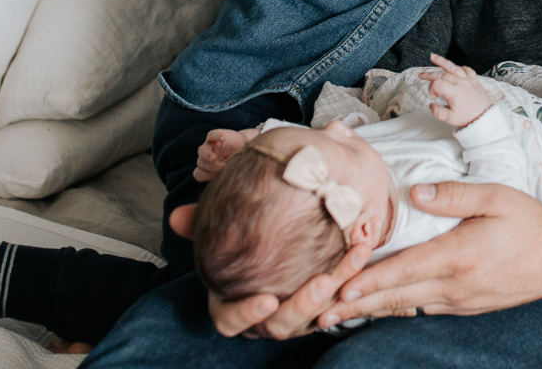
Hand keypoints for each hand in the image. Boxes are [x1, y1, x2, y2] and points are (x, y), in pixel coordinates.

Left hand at [193, 127, 258, 182]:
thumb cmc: (238, 163)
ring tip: (213, 158)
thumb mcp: (233, 173)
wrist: (247, 146)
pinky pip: (212, 135)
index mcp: (207, 168)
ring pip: (202, 151)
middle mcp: (206, 157)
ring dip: (207, 155)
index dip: (206, 175)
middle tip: (224, 167)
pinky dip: (216, 136)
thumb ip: (226, 179)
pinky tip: (221, 138)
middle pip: (200, 163)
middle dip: (211, 167)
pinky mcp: (216, 135)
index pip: (198, 174)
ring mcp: (210, 145)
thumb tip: (226, 192)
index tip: (218, 176)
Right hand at [205, 240, 374, 338]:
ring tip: (352, 259)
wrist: (280, 228)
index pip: (230, 321)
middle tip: (323, 282)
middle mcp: (264, 314)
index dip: (246, 315)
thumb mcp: (223, 227)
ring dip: (337, 287)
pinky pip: (341, 296)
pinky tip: (363, 250)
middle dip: (304, 305)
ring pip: (317, 313)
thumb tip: (179, 217)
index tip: (266, 299)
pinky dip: (354, 274)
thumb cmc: (242, 236)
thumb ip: (202, 223)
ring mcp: (295, 312)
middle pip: (281, 324)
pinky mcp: (324, 300)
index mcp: (234, 301)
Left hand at [313, 181, 541, 326]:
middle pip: (396, 297)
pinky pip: (425, 308)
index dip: (368, 281)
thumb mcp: (496, 197)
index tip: (338, 288)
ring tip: (339, 316)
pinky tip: (382, 308)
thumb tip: (415, 192)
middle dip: (356, 305)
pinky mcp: (467, 306)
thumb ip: (454, 194)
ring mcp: (461, 300)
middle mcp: (455, 285)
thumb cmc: (530, 221)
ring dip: (372, 311)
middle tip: (319, 314)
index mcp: (458, 256)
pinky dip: (398, 309)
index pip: (403, 271)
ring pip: (407, 306)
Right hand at [421, 53, 491, 126]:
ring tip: (433, 57)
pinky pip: (466, 69)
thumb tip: (431, 104)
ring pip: (453, 67)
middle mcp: (460, 82)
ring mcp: (468, 80)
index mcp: (454, 91)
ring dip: (442, 61)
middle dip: (429, 74)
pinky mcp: (474, 80)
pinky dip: (459, 67)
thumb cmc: (469, 118)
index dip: (431, 90)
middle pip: (441, 74)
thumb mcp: (450, 119)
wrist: (485, 117)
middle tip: (421, 75)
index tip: (433, 98)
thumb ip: (437, 112)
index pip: (437, 84)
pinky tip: (454, 67)